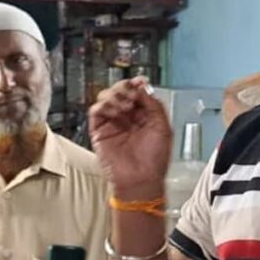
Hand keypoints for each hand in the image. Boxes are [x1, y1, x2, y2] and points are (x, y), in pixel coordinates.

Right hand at [89, 78, 172, 200]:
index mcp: (143, 115)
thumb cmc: (154, 159)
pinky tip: (115, 111)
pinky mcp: (99, 131)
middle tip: (131, 93)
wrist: (141, 178)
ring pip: (106, 98)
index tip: (139, 81)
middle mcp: (126, 117)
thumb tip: (143, 88)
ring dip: (115, 95)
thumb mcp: (163, 127)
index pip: (136, 93)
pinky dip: (104, 105)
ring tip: (124, 104)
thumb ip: (154, 105)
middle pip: (119, 91)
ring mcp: (112, 123)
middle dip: (125, 88)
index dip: (137, 85)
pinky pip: (96, 111)